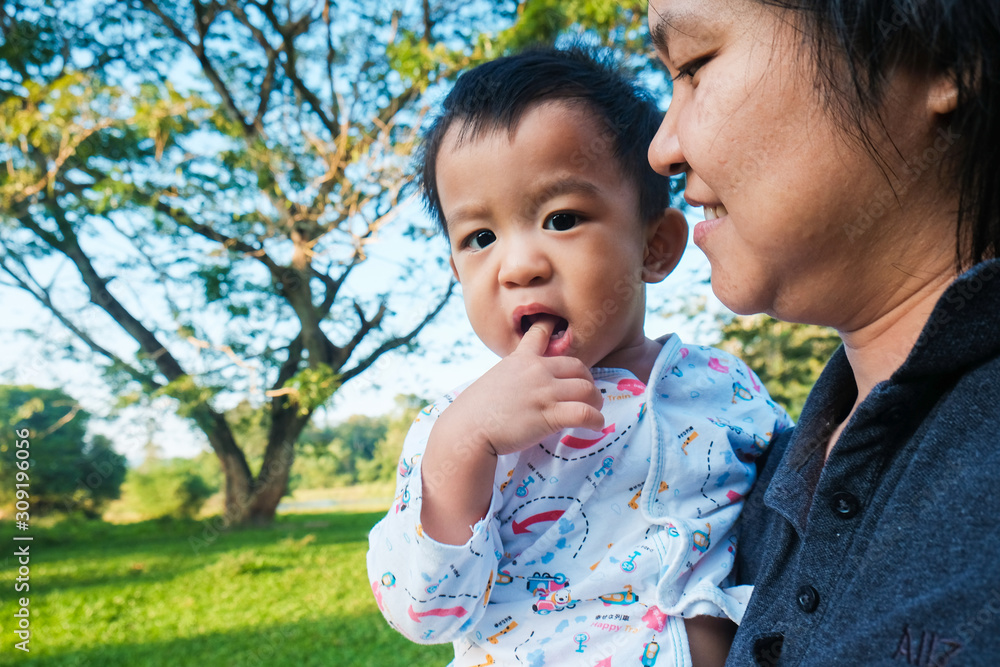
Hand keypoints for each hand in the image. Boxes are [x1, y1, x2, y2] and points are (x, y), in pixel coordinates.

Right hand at [419, 319, 603, 544]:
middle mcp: (537, 370)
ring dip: (596, 402)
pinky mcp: (549, 415)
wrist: (467, 429)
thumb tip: (526, 387)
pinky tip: (596, 426)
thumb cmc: (476, 410)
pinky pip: (585, 413)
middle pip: (579, 368)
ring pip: (587, 390)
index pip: (540, 334)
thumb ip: (515, 377)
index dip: (553, 329)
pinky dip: (596, 420)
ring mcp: (544, 392)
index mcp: (521, 359)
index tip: (560, 329)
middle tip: (588, 395)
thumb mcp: (495, 380)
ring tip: (595, 411)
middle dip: (588, 381)